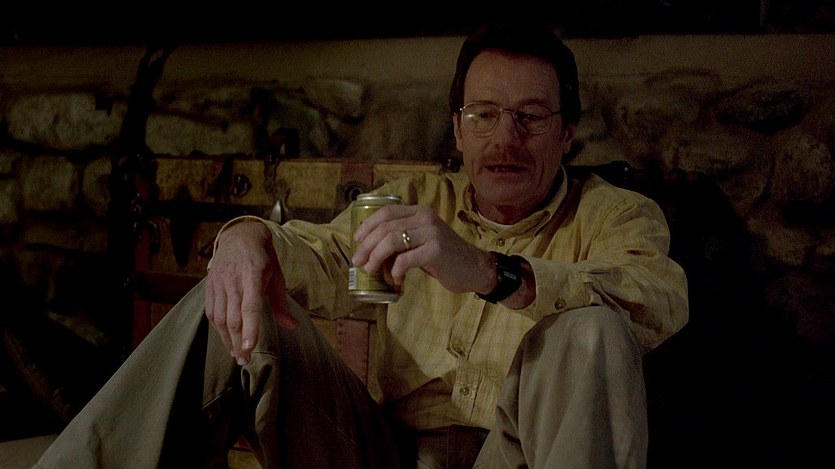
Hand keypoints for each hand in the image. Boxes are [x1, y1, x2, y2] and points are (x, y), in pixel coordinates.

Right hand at [204, 220, 297, 364]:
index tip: (249, 347)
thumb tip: (293, 326)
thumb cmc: (262, 258)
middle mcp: (233, 280)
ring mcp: (219, 283)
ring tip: (236, 354)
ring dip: (227, 340)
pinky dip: (218, 328)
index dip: (250, 328)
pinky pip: (211, 312)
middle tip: (244, 360)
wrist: (239, 237)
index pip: (250, 306)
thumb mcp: (277, 276)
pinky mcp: (209, 286)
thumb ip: (281, 304)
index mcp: (253, 275)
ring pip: (220, 318)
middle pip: (233, 318)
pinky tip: (226, 338)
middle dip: (238, 342)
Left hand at [350, 204, 494, 294]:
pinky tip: (396, 281)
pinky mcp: (435, 251)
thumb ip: (402, 240)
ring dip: (376, 258)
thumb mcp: (422, 242)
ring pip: (391, 241)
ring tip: (371, 270)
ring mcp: (431, 233)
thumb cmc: (445, 258)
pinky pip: (405, 260)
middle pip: (385, 227)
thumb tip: (370, 250)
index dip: (367, 225)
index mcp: (420, 212)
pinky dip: (395, 272)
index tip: (357, 240)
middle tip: (358, 261)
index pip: (386, 212)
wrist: (475, 268)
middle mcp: (425, 218)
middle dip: (367, 245)